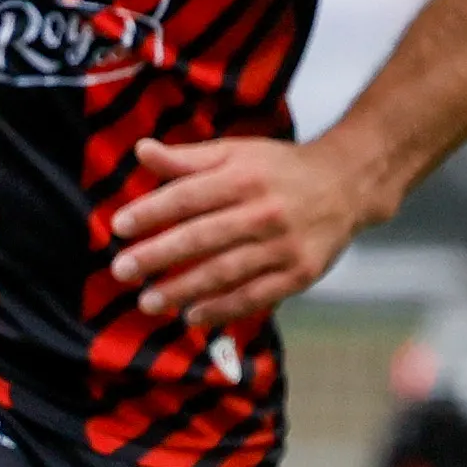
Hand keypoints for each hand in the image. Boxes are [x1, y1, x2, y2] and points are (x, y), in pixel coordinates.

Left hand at [108, 136, 375, 333]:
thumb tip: (140, 150)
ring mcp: (284, 246)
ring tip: (148, 301)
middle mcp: (264, 212)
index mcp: (243, 178)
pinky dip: (223, 309)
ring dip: (184, 289)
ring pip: (226, 271)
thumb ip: (186, 158)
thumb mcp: (235, 152)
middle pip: (202, 237)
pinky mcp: (300, 273)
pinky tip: (192, 315)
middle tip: (121, 270)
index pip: (187, 197)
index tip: (117, 226)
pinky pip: (256, 296)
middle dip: (158, 256)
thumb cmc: (278, 168)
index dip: (151, 212)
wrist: (348, 184)